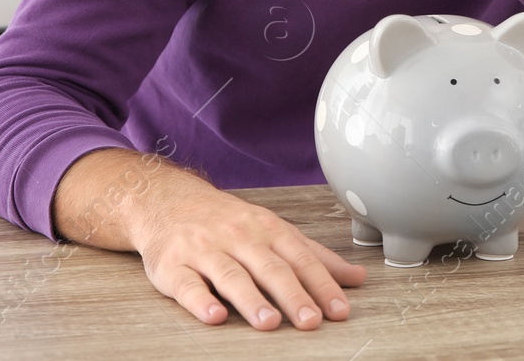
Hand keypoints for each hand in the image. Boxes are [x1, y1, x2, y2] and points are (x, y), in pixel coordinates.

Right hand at [130, 168, 366, 330]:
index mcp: (267, 230)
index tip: (339, 310)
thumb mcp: (274, 230)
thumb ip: (314, 256)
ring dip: (251, 299)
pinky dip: (200, 301)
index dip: (322, 284)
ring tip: (269, 322)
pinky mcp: (172, 266)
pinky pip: (187, 285)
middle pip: (269, 268)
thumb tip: (357, 278)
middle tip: (311, 321)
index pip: (300, 259)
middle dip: (292, 295)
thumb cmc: (228, 221)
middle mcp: (238, 238)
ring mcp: (204, 250)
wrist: (167, 200)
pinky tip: (214, 316)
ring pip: (231, 276)